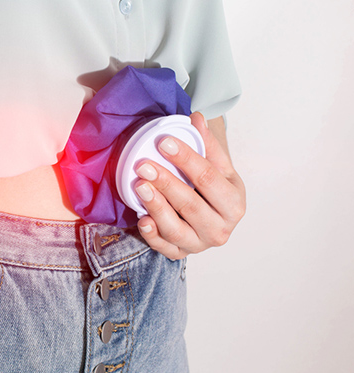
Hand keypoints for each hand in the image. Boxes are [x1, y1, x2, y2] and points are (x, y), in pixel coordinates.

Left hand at [132, 113, 245, 259]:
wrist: (214, 218)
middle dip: (166, 183)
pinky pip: (165, 249)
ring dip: (156, 207)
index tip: (163, 142)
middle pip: (191, 205)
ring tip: (139, 186)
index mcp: (234, 202)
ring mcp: (200, 244)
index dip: (185, 159)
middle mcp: (221, 228)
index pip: (208, 178)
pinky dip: (152, 236)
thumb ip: (206, 144)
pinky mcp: (181, 254)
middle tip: (144, 165)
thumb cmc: (213, 190)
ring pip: (176, 230)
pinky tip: (141, 219)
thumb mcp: (217, 168)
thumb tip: (196, 117)